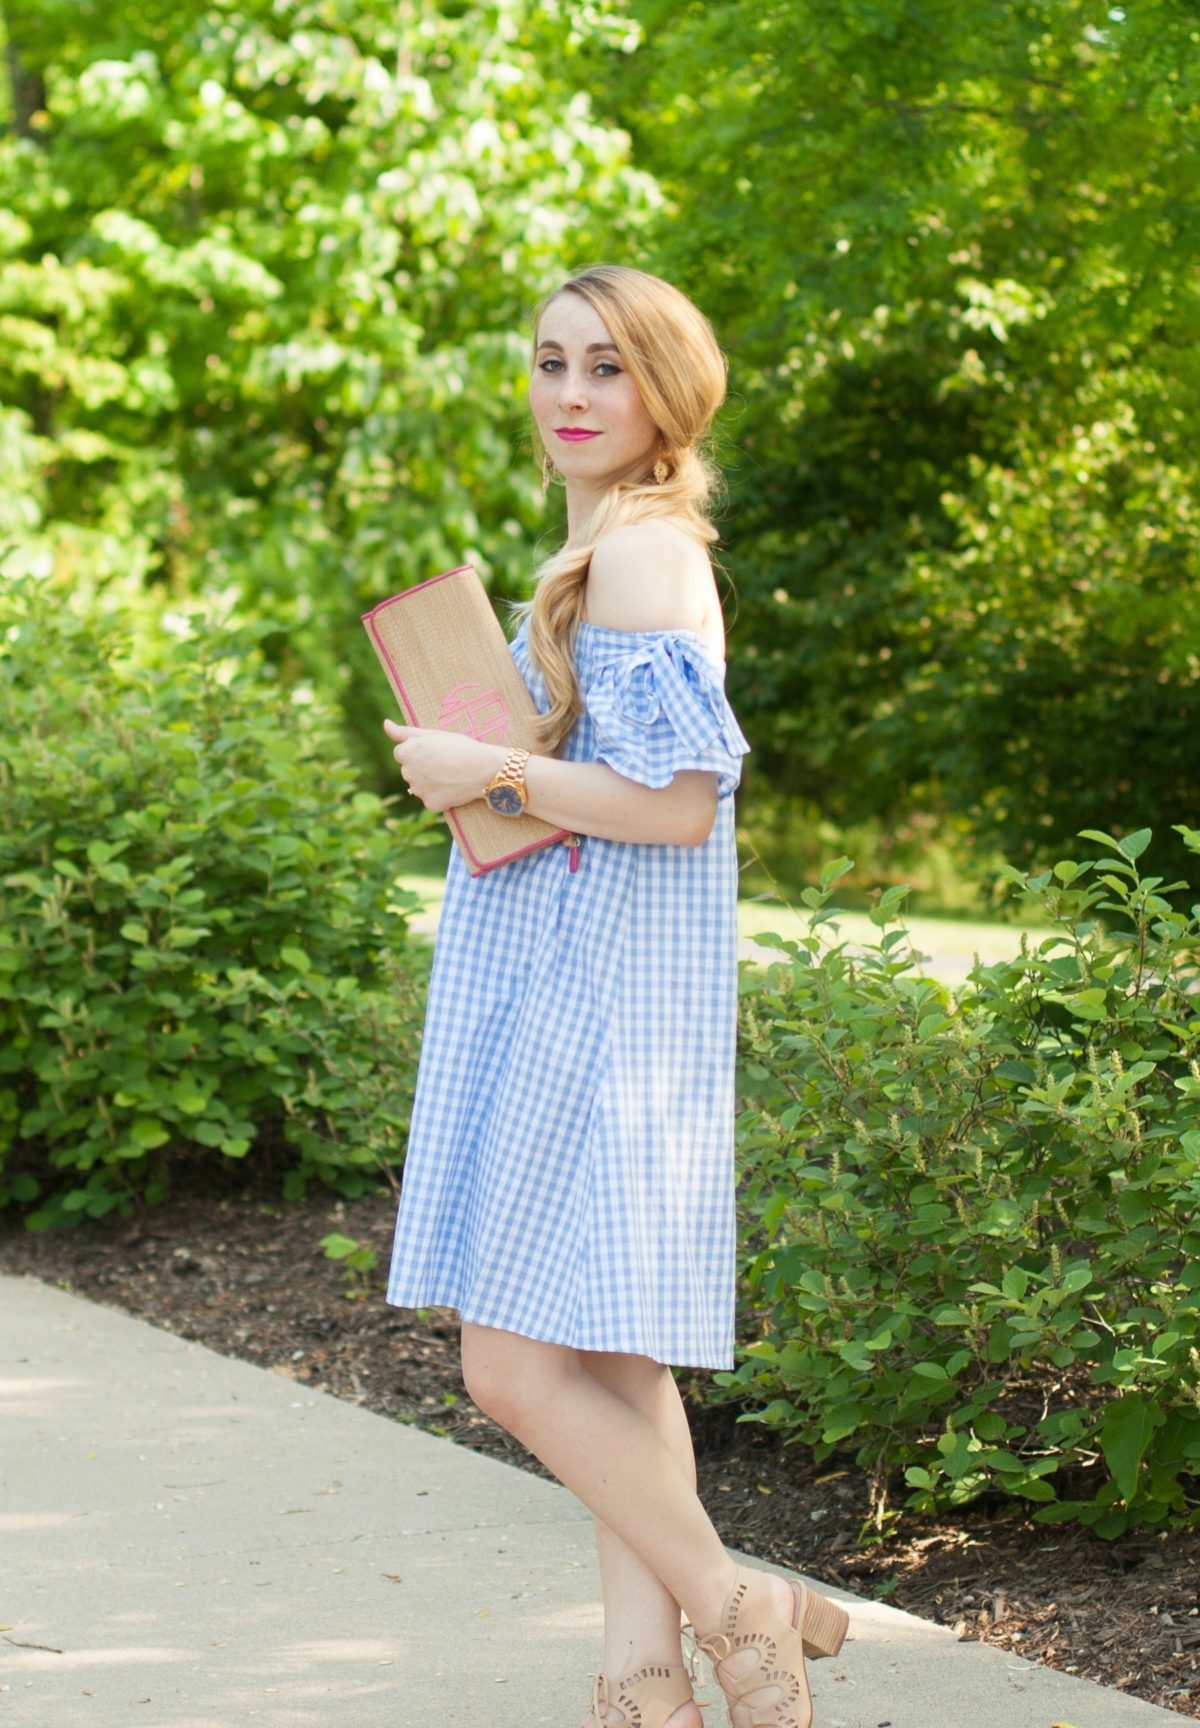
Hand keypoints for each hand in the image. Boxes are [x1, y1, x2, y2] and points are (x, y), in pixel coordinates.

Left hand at [383, 719, 504, 812]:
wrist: (484, 768)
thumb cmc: (460, 747)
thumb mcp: (433, 734)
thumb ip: (404, 732)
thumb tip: (385, 724)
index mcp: (407, 752)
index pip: (401, 753)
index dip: (419, 752)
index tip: (435, 751)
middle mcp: (408, 772)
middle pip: (409, 770)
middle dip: (422, 767)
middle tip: (445, 763)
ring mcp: (419, 790)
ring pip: (418, 786)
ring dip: (429, 782)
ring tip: (450, 775)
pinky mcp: (430, 804)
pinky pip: (430, 800)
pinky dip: (439, 796)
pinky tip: (452, 787)